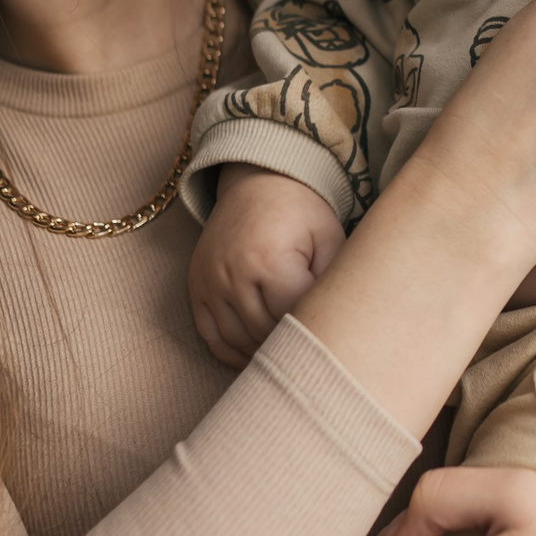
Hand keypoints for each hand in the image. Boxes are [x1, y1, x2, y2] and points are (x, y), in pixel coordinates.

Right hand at [188, 165, 345, 366]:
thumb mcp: (329, 237)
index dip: (314, 323)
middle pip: (264, 331)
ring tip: (289, 347)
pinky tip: (256, 354)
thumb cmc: (301, 211)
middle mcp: (232, 274)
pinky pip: (210, 335)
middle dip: (290, 338)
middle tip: (313, 339)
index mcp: (268, 260)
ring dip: (263, 350)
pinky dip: (232, 352)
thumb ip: (334, 278)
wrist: (257, 181)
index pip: (292, 315)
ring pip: (237, 339)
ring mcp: (210, 282)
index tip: (331, 322)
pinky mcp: (197, 287)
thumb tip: (338, 320)